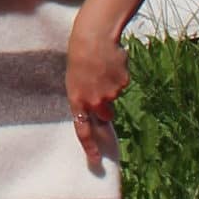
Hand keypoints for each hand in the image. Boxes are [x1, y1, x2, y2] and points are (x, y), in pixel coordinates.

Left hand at [67, 7, 128, 167]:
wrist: (92, 38)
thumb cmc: (79, 57)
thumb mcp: (75, 81)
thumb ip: (85, 100)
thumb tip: (101, 115)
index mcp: (77, 100)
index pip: (82, 130)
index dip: (89, 147)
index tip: (94, 160)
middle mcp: (94, 101)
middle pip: (106, 115)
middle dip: (107, 108)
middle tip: (100, 87)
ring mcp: (110, 93)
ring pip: (115, 97)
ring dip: (111, 86)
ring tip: (101, 68)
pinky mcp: (123, 83)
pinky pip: (122, 84)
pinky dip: (118, 76)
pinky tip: (111, 63)